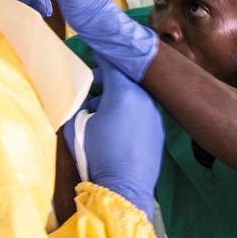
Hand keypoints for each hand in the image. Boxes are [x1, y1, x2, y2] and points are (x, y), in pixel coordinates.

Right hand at [61, 58, 164, 218]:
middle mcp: (144, 97)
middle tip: (91, 83)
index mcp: (122, 92)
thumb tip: (81, 93)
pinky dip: (130, 110)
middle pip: (124, 78)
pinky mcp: (159, 128)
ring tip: (100, 111)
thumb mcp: (77, 124)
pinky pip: (143, 110)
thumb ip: (78, 102)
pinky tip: (117, 125)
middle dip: (107, 79)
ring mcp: (155, 113)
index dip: (100, 55)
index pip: (111, 63)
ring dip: (118, 96)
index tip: (93, 48)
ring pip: (135, 94)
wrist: (124, 189)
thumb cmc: (96, 155)